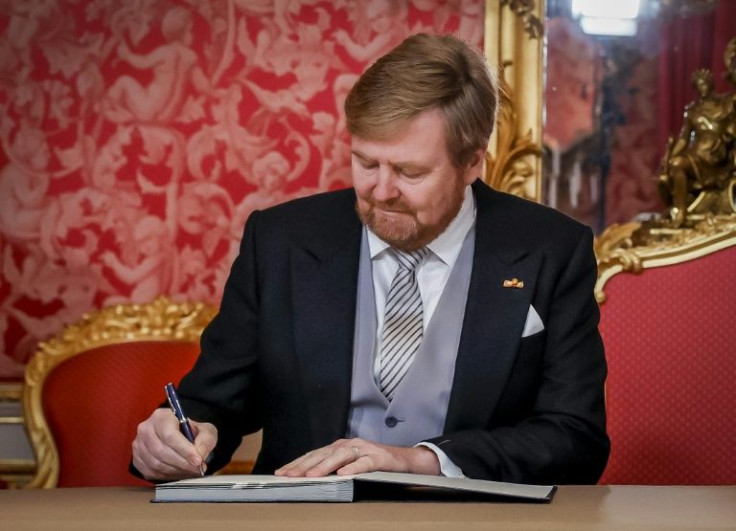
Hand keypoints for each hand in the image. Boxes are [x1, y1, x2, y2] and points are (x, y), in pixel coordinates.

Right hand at [131, 408, 216, 480]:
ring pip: (156, 464)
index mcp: (161, 416)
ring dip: (176, 471)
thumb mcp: (205, 430)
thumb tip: (199, 454)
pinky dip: (168, 476)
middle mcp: (146, 429)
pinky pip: (152, 472)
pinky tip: (181, 473)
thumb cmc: (191, 432)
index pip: (169, 434)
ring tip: (191, 471)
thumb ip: (206, 440)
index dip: (184, 449)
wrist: (179, 437)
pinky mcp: (137, 460)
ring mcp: (139, 445)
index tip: (197, 460)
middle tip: (197, 468)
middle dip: (182, 463)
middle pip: (161, 451)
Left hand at [274, 438, 440, 477]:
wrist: (406, 460)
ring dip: (325, 466)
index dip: (298, 462)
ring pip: (341, 456)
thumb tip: (308, 477)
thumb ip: (333, 467)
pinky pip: (364, 463)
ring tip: (311, 475)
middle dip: (305, 464)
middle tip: (290, 475)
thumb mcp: (351, 464)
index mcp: (340, 446)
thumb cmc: (375, 463)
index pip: (315, 454)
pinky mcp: (379, 458)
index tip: (282, 472)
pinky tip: (343, 475)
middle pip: (323, 453)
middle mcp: (350, 444)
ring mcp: (364, 449)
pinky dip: (353, 468)